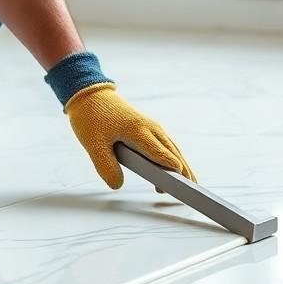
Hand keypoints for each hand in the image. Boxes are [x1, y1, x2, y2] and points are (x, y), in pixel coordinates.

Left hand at [64, 83, 193, 188]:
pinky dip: (171, 156)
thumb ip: (105, 166)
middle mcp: (149, 127)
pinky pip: (164, 143)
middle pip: (172, 152)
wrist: (89, 94)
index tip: (183, 184)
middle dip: (183, 170)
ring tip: (188, 182)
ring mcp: (150, 126)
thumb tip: (118, 185)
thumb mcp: (93, 145)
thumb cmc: (91, 118)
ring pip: (171, 147)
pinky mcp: (146, 126)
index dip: (172, 169)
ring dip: (180, 164)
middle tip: (192, 189)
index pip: (160, 153)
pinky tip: (172, 168)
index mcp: (138, 131)